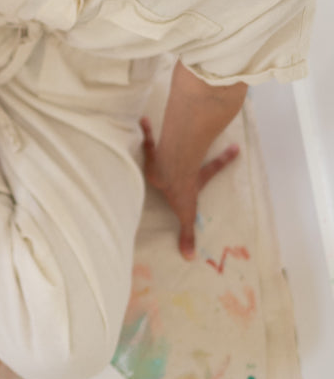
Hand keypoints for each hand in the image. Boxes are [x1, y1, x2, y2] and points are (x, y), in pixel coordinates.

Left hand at [139, 117, 238, 259]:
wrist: (167, 175)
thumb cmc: (178, 191)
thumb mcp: (185, 213)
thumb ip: (186, 234)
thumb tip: (190, 258)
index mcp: (192, 178)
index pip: (211, 170)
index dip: (224, 161)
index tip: (238, 147)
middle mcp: (182, 163)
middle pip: (194, 150)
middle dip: (198, 138)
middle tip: (202, 126)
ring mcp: (169, 155)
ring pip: (169, 142)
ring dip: (165, 134)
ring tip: (159, 124)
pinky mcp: (154, 151)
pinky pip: (148, 138)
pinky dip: (145, 131)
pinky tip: (141, 120)